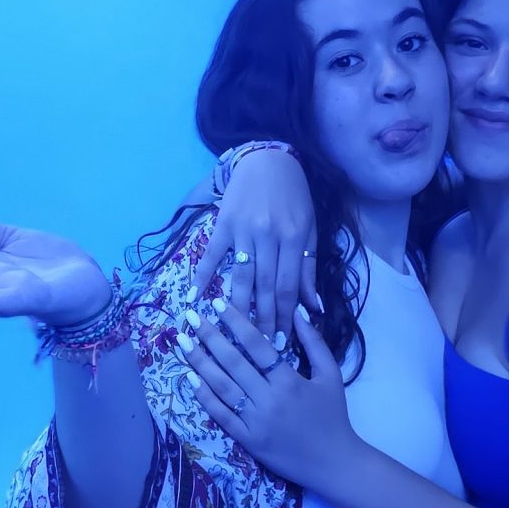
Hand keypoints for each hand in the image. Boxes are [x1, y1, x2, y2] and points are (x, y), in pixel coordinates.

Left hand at [184, 299, 353, 489]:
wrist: (333, 463)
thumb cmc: (333, 417)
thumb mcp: (331, 376)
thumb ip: (315, 344)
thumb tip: (298, 312)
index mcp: (289, 381)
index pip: (256, 345)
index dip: (235, 323)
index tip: (217, 304)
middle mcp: (269, 398)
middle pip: (233, 362)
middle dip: (209, 336)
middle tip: (190, 317)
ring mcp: (255, 421)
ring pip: (221, 386)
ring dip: (199, 362)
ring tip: (183, 342)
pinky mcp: (247, 440)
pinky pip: (221, 415)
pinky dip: (204, 397)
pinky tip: (189, 378)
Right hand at [193, 149, 318, 339]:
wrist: (268, 159)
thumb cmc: (294, 197)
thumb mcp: (309, 228)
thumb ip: (309, 266)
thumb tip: (313, 306)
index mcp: (293, 238)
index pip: (289, 287)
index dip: (285, 317)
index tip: (282, 343)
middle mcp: (269, 237)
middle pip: (265, 287)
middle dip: (263, 320)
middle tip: (260, 348)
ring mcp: (244, 231)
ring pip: (241, 276)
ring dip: (238, 308)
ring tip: (235, 334)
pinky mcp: (223, 224)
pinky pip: (212, 254)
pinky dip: (203, 276)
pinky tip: (195, 298)